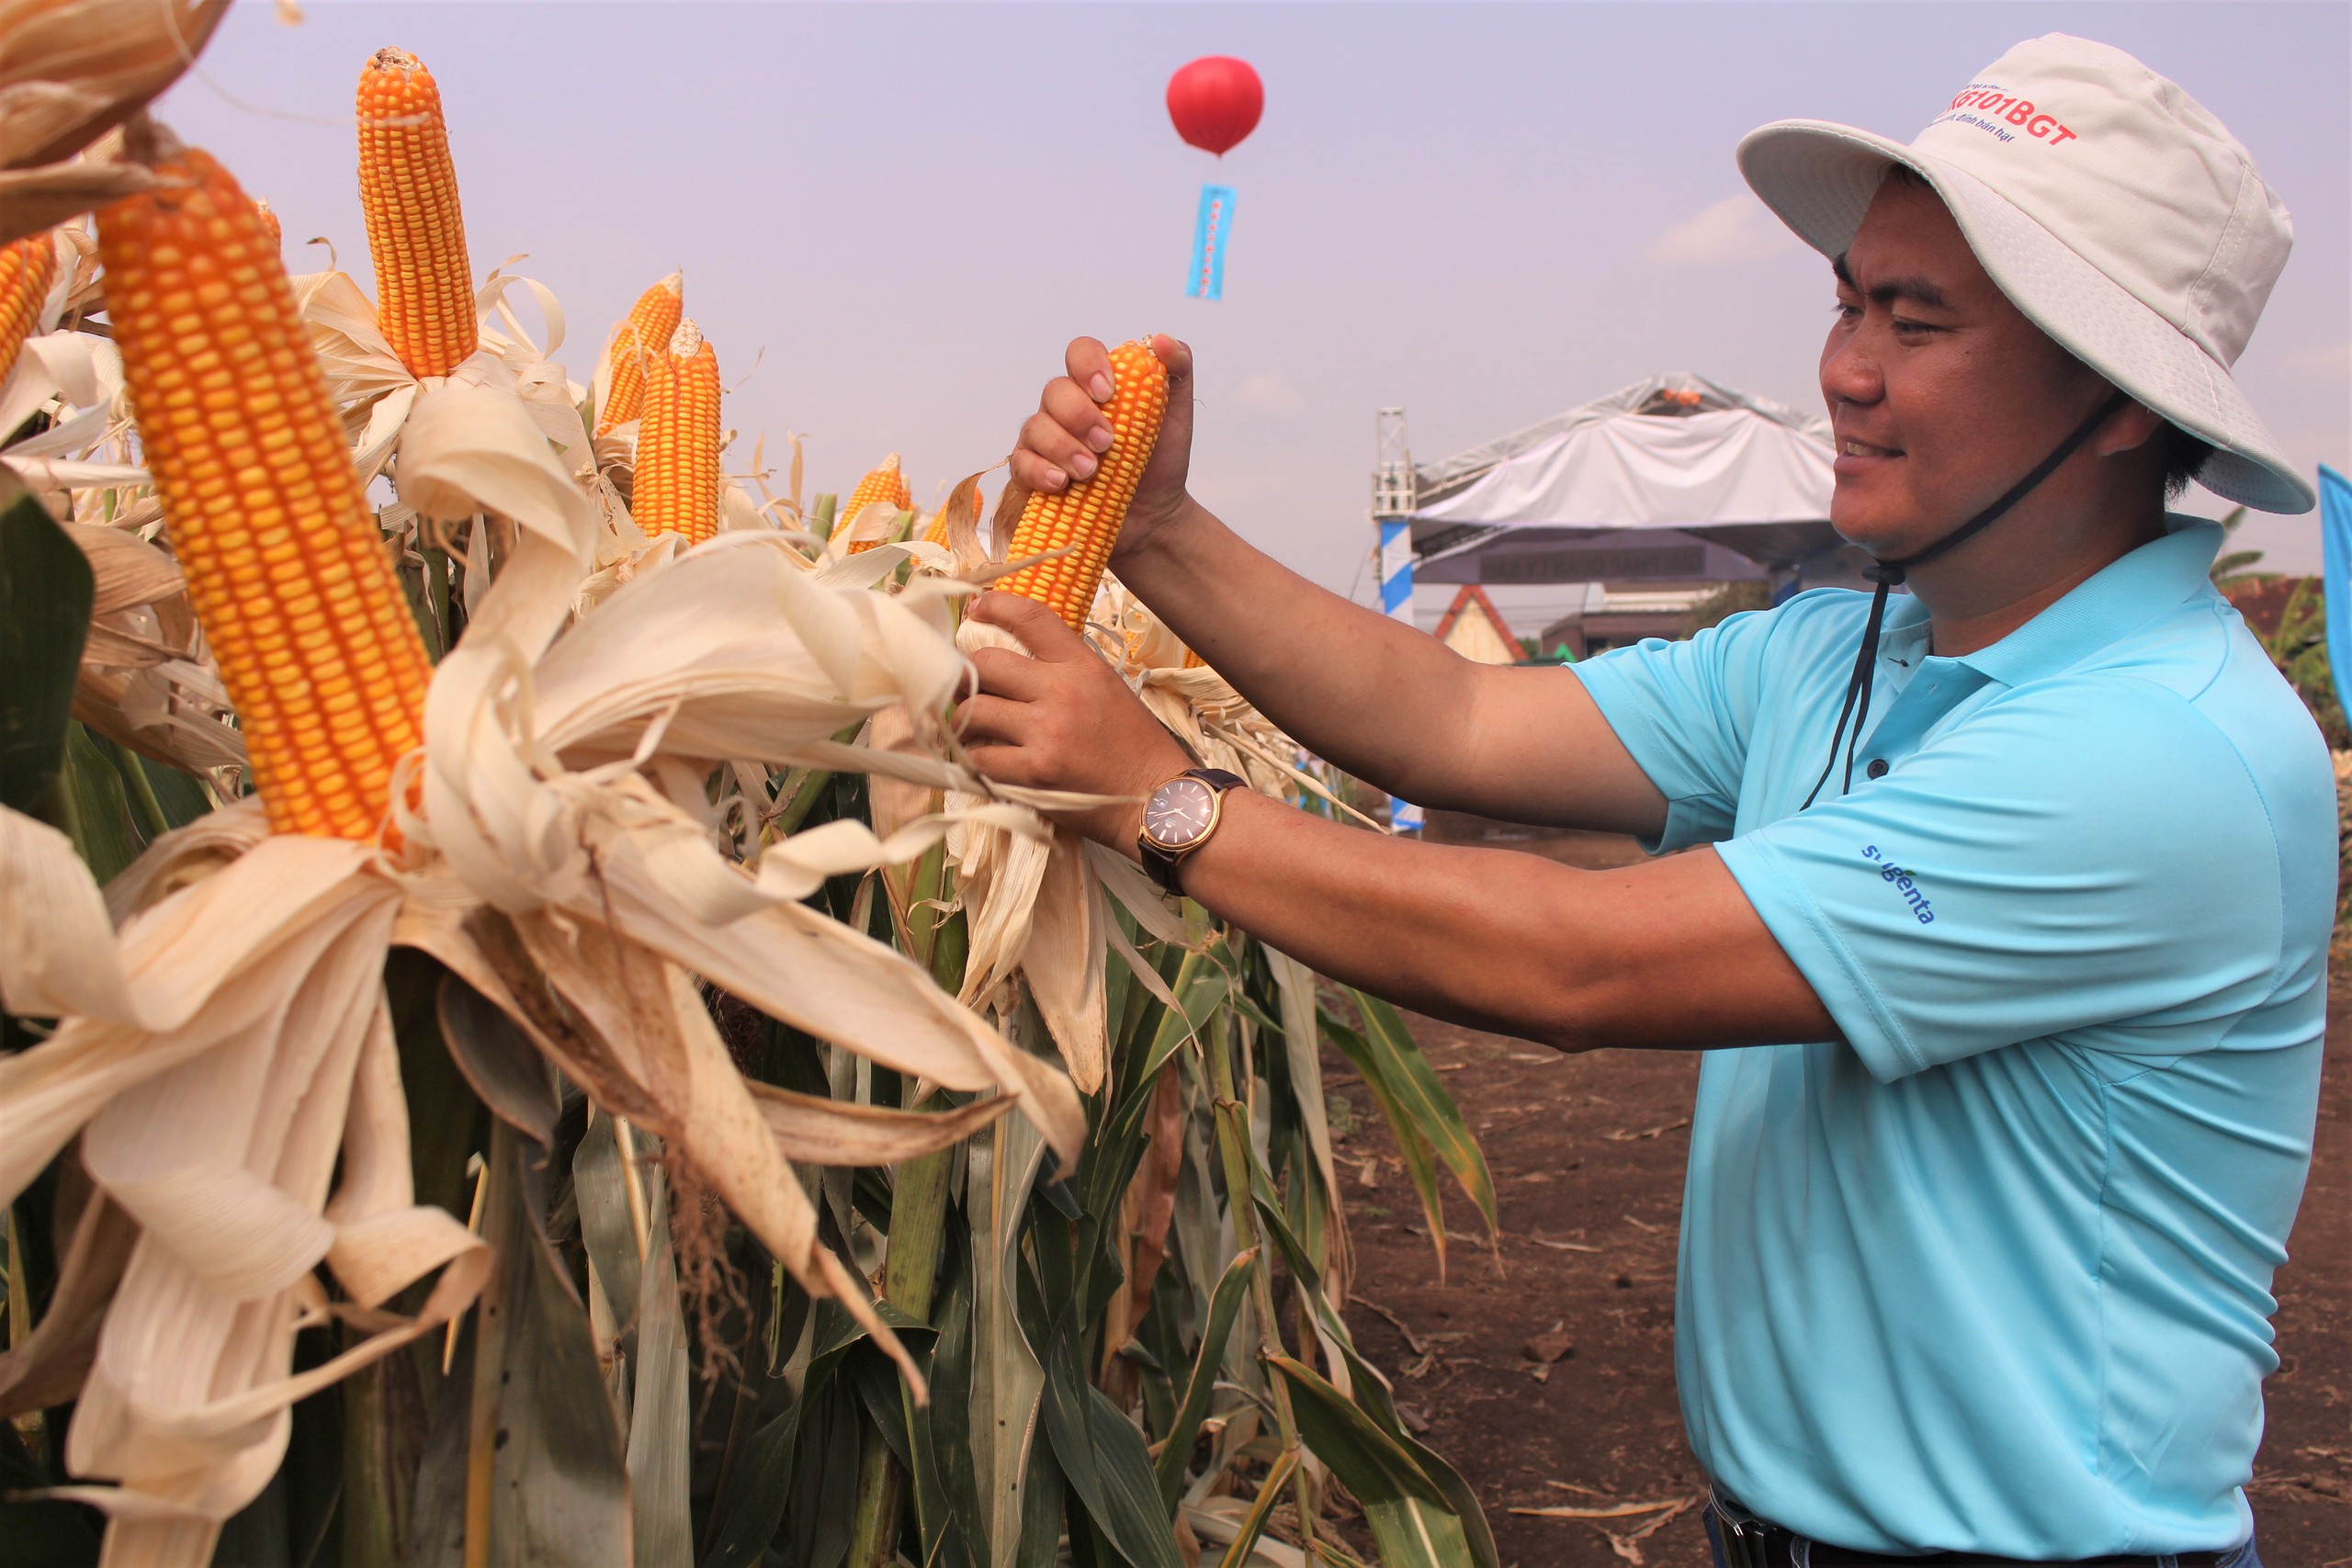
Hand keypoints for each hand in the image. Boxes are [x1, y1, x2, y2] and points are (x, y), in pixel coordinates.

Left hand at [956, 592, 1192, 848]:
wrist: (1158, 799)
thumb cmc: (1134, 746)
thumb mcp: (1107, 689)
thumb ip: (1063, 672)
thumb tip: (1007, 666)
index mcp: (1083, 666)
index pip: (1031, 618)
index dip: (995, 605)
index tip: (975, 608)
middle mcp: (1062, 691)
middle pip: (985, 663)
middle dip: (967, 678)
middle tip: (968, 692)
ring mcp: (1046, 732)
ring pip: (972, 711)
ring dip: (967, 722)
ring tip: (977, 732)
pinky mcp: (1033, 772)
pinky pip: (978, 757)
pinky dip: (976, 760)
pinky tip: (990, 763)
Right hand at [1007, 334, 1196, 562]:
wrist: (1154, 516)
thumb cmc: (1160, 462)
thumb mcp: (1178, 414)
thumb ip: (1178, 369)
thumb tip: (1160, 340)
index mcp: (1096, 385)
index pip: (1080, 353)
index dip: (1088, 365)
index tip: (1108, 392)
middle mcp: (1066, 407)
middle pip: (1054, 390)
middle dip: (1079, 416)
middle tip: (1107, 443)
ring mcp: (1046, 440)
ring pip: (1035, 426)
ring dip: (1063, 447)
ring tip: (1090, 471)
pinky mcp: (1033, 473)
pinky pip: (1021, 463)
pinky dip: (1040, 471)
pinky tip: (1062, 483)